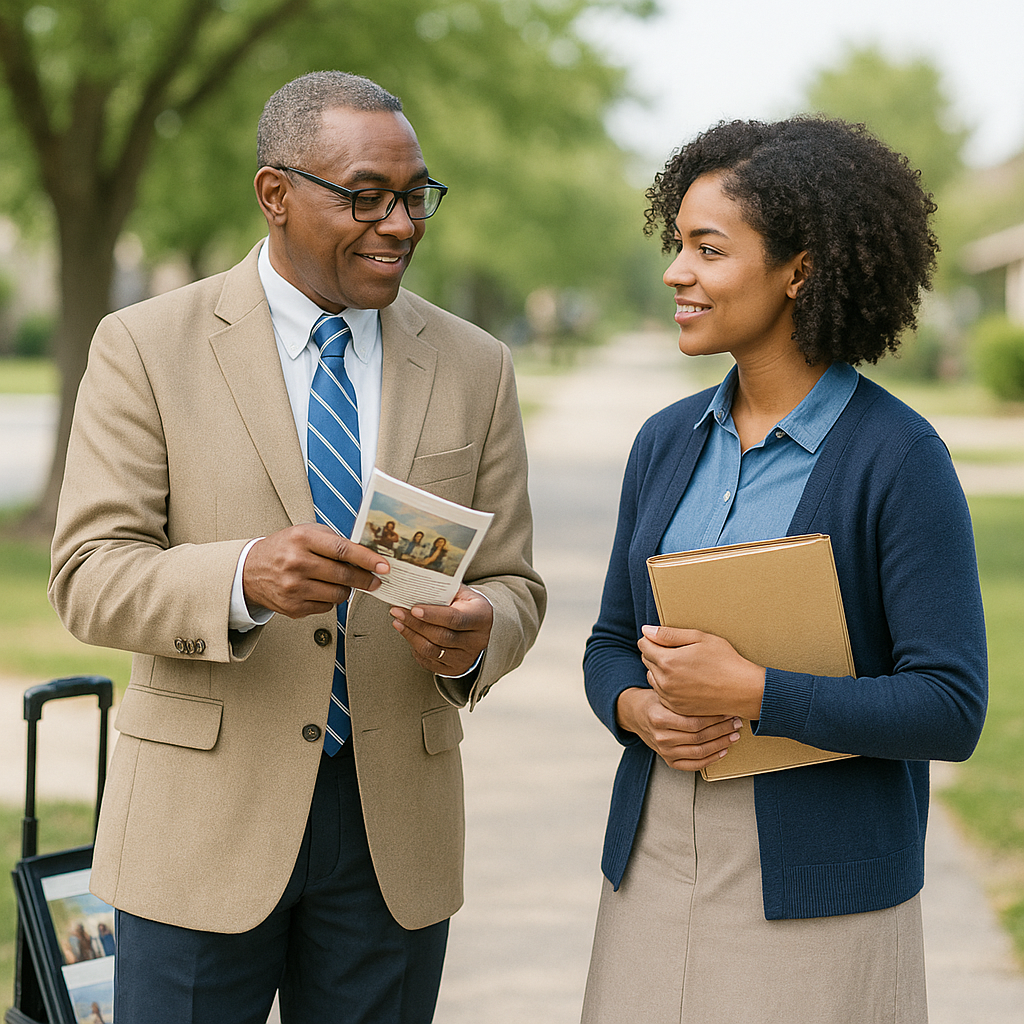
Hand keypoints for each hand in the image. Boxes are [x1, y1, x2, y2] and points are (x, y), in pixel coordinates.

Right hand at [243, 524, 387, 617]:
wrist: (250, 571)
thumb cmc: (284, 548)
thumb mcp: (305, 532)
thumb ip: (334, 540)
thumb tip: (367, 554)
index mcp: (301, 539)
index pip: (342, 550)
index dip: (367, 559)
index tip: (384, 566)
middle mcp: (296, 563)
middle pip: (343, 575)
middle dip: (366, 579)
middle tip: (376, 580)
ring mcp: (293, 588)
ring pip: (338, 594)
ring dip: (347, 589)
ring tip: (340, 582)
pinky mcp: (293, 607)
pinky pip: (327, 607)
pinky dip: (330, 599)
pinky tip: (321, 590)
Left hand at [389, 585, 492, 675]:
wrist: (477, 626)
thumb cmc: (465, 605)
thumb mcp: (461, 592)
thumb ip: (443, 589)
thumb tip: (414, 584)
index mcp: (481, 617)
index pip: (455, 618)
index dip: (433, 615)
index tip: (413, 608)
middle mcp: (477, 640)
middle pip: (441, 635)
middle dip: (415, 624)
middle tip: (397, 611)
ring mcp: (466, 657)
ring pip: (432, 650)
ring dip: (411, 635)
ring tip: (398, 622)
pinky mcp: (455, 669)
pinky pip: (429, 660)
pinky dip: (415, 648)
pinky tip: (408, 634)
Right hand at [616, 687, 741, 771]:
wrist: (635, 714)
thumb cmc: (654, 699)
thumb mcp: (664, 691)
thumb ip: (683, 692)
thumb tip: (715, 688)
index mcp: (659, 718)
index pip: (694, 722)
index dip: (715, 718)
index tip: (729, 710)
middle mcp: (660, 737)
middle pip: (699, 737)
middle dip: (722, 730)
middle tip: (736, 722)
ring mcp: (664, 751)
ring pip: (699, 752)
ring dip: (721, 744)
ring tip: (734, 735)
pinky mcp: (668, 760)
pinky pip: (693, 765)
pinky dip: (711, 759)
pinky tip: (723, 751)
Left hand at [637, 625, 765, 721]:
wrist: (743, 690)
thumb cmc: (725, 660)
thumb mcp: (699, 638)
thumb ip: (669, 634)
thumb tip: (646, 630)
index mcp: (668, 661)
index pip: (643, 645)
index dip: (652, 638)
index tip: (665, 639)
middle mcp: (664, 681)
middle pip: (646, 660)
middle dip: (656, 653)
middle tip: (678, 651)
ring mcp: (670, 697)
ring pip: (652, 677)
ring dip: (660, 670)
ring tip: (682, 666)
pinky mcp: (677, 708)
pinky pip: (662, 693)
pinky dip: (668, 686)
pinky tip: (685, 681)